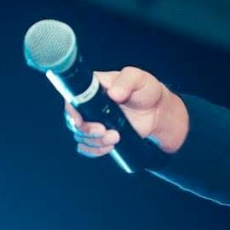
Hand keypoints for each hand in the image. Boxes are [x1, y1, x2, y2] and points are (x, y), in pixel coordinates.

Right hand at [64, 66, 182, 157]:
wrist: (157, 111)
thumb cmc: (146, 90)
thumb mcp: (138, 79)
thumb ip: (126, 81)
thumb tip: (113, 93)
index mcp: (91, 88)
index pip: (72, 100)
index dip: (72, 112)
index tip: (80, 121)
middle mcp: (88, 106)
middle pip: (74, 122)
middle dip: (87, 130)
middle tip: (103, 130)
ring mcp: (94, 122)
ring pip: (81, 137)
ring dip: (95, 141)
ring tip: (115, 138)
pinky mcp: (101, 135)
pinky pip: (89, 147)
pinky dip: (96, 150)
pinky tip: (109, 148)